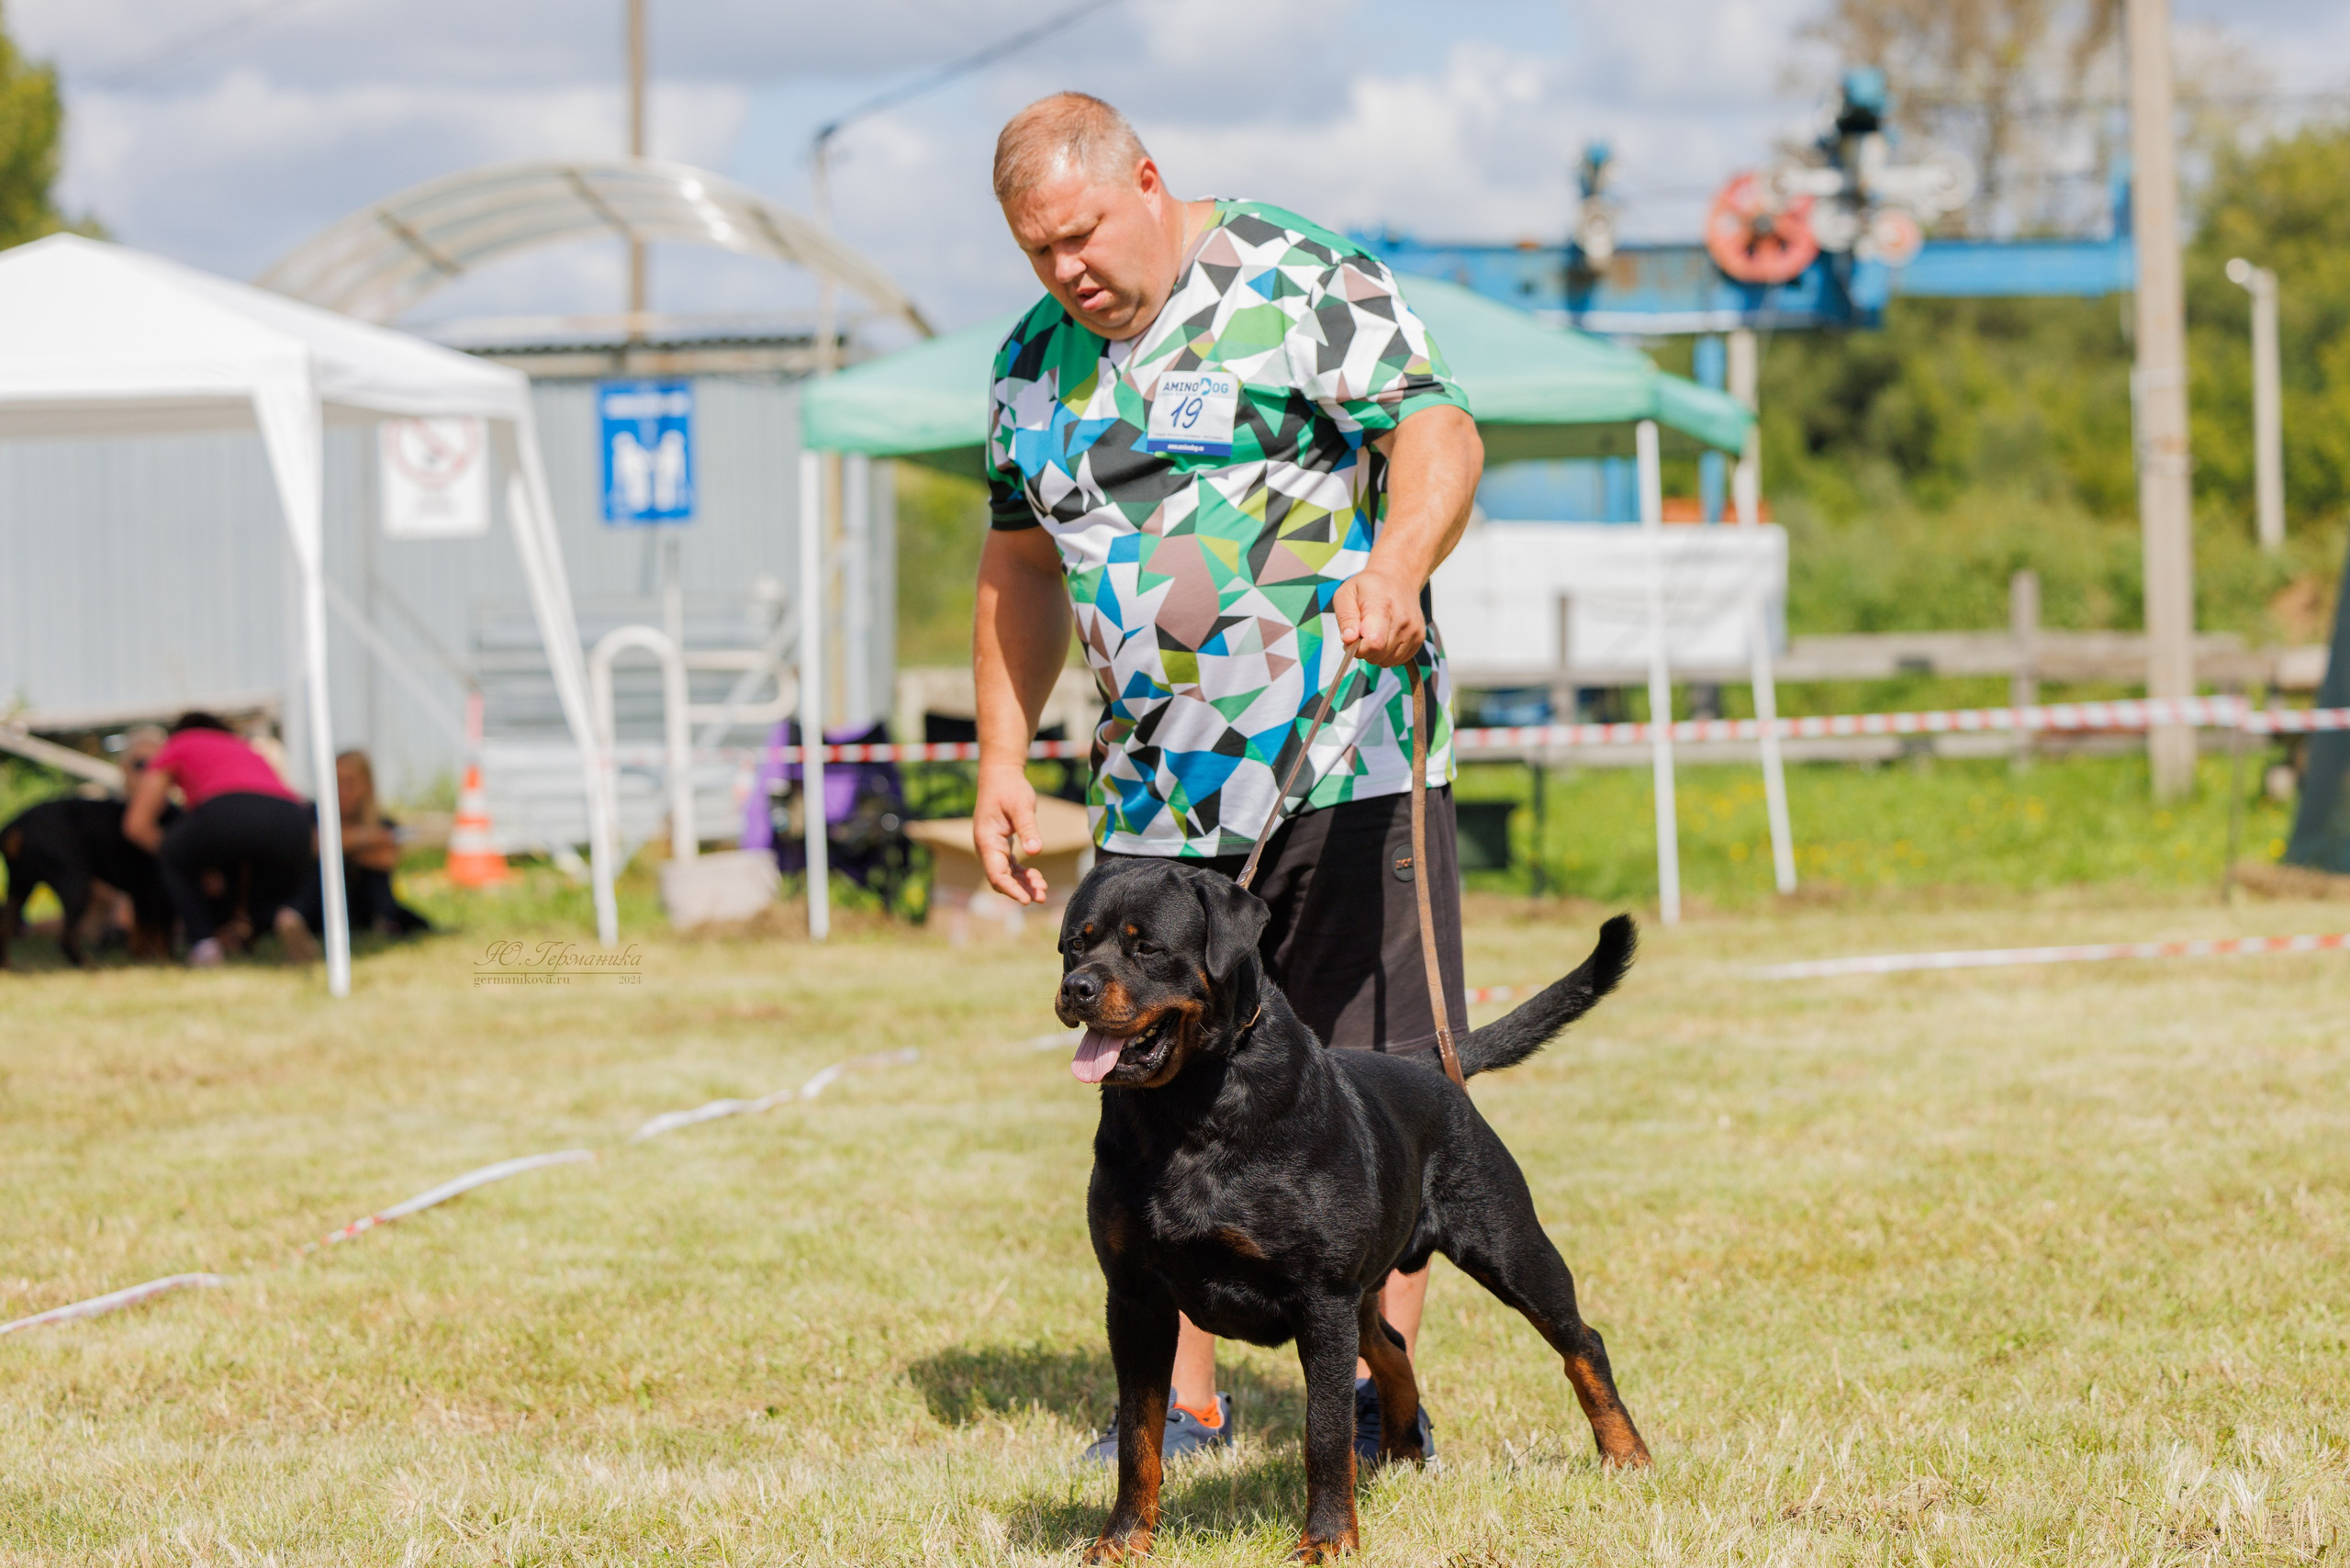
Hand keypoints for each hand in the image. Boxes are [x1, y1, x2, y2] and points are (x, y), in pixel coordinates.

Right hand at [973, 764, 1048, 903]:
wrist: (1000, 775)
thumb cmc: (1010, 789)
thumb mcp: (1022, 807)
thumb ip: (1028, 829)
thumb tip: (1035, 852)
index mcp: (987, 841)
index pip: (997, 874)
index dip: (1011, 889)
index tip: (1027, 899)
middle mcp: (986, 848)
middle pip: (1001, 878)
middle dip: (1020, 890)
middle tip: (1042, 896)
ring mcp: (992, 848)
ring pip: (1006, 875)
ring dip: (1023, 884)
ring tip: (1043, 889)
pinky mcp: (1000, 845)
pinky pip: (1009, 866)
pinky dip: (1022, 874)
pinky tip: (1037, 877)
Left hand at [1332, 568, 1425, 666]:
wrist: (1399, 578)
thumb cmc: (1368, 587)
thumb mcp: (1346, 593)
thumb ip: (1346, 617)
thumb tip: (1349, 640)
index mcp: (1382, 607)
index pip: (1374, 643)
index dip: (1358, 648)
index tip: (1352, 638)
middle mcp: (1403, 620)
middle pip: (1378, 655)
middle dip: (1364, 650)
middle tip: (1361, 632)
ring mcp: (1414, 630)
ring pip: (1387, 661)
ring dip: (1376, 654)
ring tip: (1373, 632)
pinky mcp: (1419, 638)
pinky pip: (1398, 660)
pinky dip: (1387, 654)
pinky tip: (1385, 636)